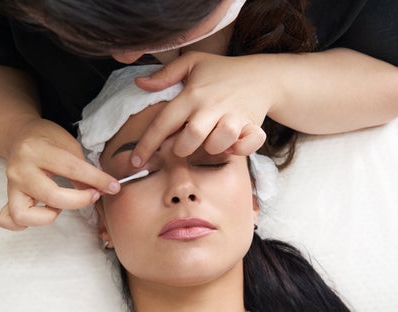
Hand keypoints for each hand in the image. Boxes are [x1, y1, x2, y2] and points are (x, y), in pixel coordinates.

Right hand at [0, 118, 119, 229]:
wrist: (20, 135)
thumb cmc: (48, 140)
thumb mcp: (69, 146)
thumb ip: (83, 170)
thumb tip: (101, 191)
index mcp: (37, 150)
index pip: (72, 169)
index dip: (96, 180)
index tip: (113, 187)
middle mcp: (20, 169)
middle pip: (51, 196)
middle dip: (79, 200)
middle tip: (93, 195)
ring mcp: (11, 186)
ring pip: (24, 214)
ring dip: (48, 215)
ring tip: (58, 205)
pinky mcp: (9, 197)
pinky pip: (10, 220)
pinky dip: (25, 223)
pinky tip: (42, 213)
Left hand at [131, 52, 270, 165]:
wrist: (263, 75)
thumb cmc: (222, 71)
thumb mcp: (193, 63)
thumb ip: (165, 74)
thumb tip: (140, 83)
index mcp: (192, 94)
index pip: (163, 122)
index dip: (146, 145)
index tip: (135, 161)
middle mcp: (212, 106)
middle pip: (191, 137)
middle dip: (183, 148)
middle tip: (185, 145)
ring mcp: (234, 116)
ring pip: (218, 143)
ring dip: (213, 149)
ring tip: (212, 142)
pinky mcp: (253, 125)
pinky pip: (247, 146)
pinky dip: (240, 150)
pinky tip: (234, 144)